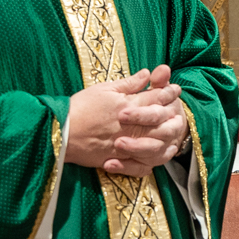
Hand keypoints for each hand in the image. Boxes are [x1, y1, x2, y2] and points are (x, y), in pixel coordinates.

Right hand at [66, 66, 183, 175]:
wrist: (59, 132)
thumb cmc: (79, 107)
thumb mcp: (103, 89)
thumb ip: (128, 84)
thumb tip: (146, 74)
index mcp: (127, 106)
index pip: (156, 98)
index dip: (168, 92)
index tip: (175, 89)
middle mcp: (131, 126)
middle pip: (160, 121)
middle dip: (172, 113)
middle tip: (179, 109)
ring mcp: (126, 145)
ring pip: (156, 144)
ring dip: (167, 138)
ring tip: (173, 133)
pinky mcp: (117, 160)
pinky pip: (140, 164)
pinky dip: (152, 161)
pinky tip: (157, 155)